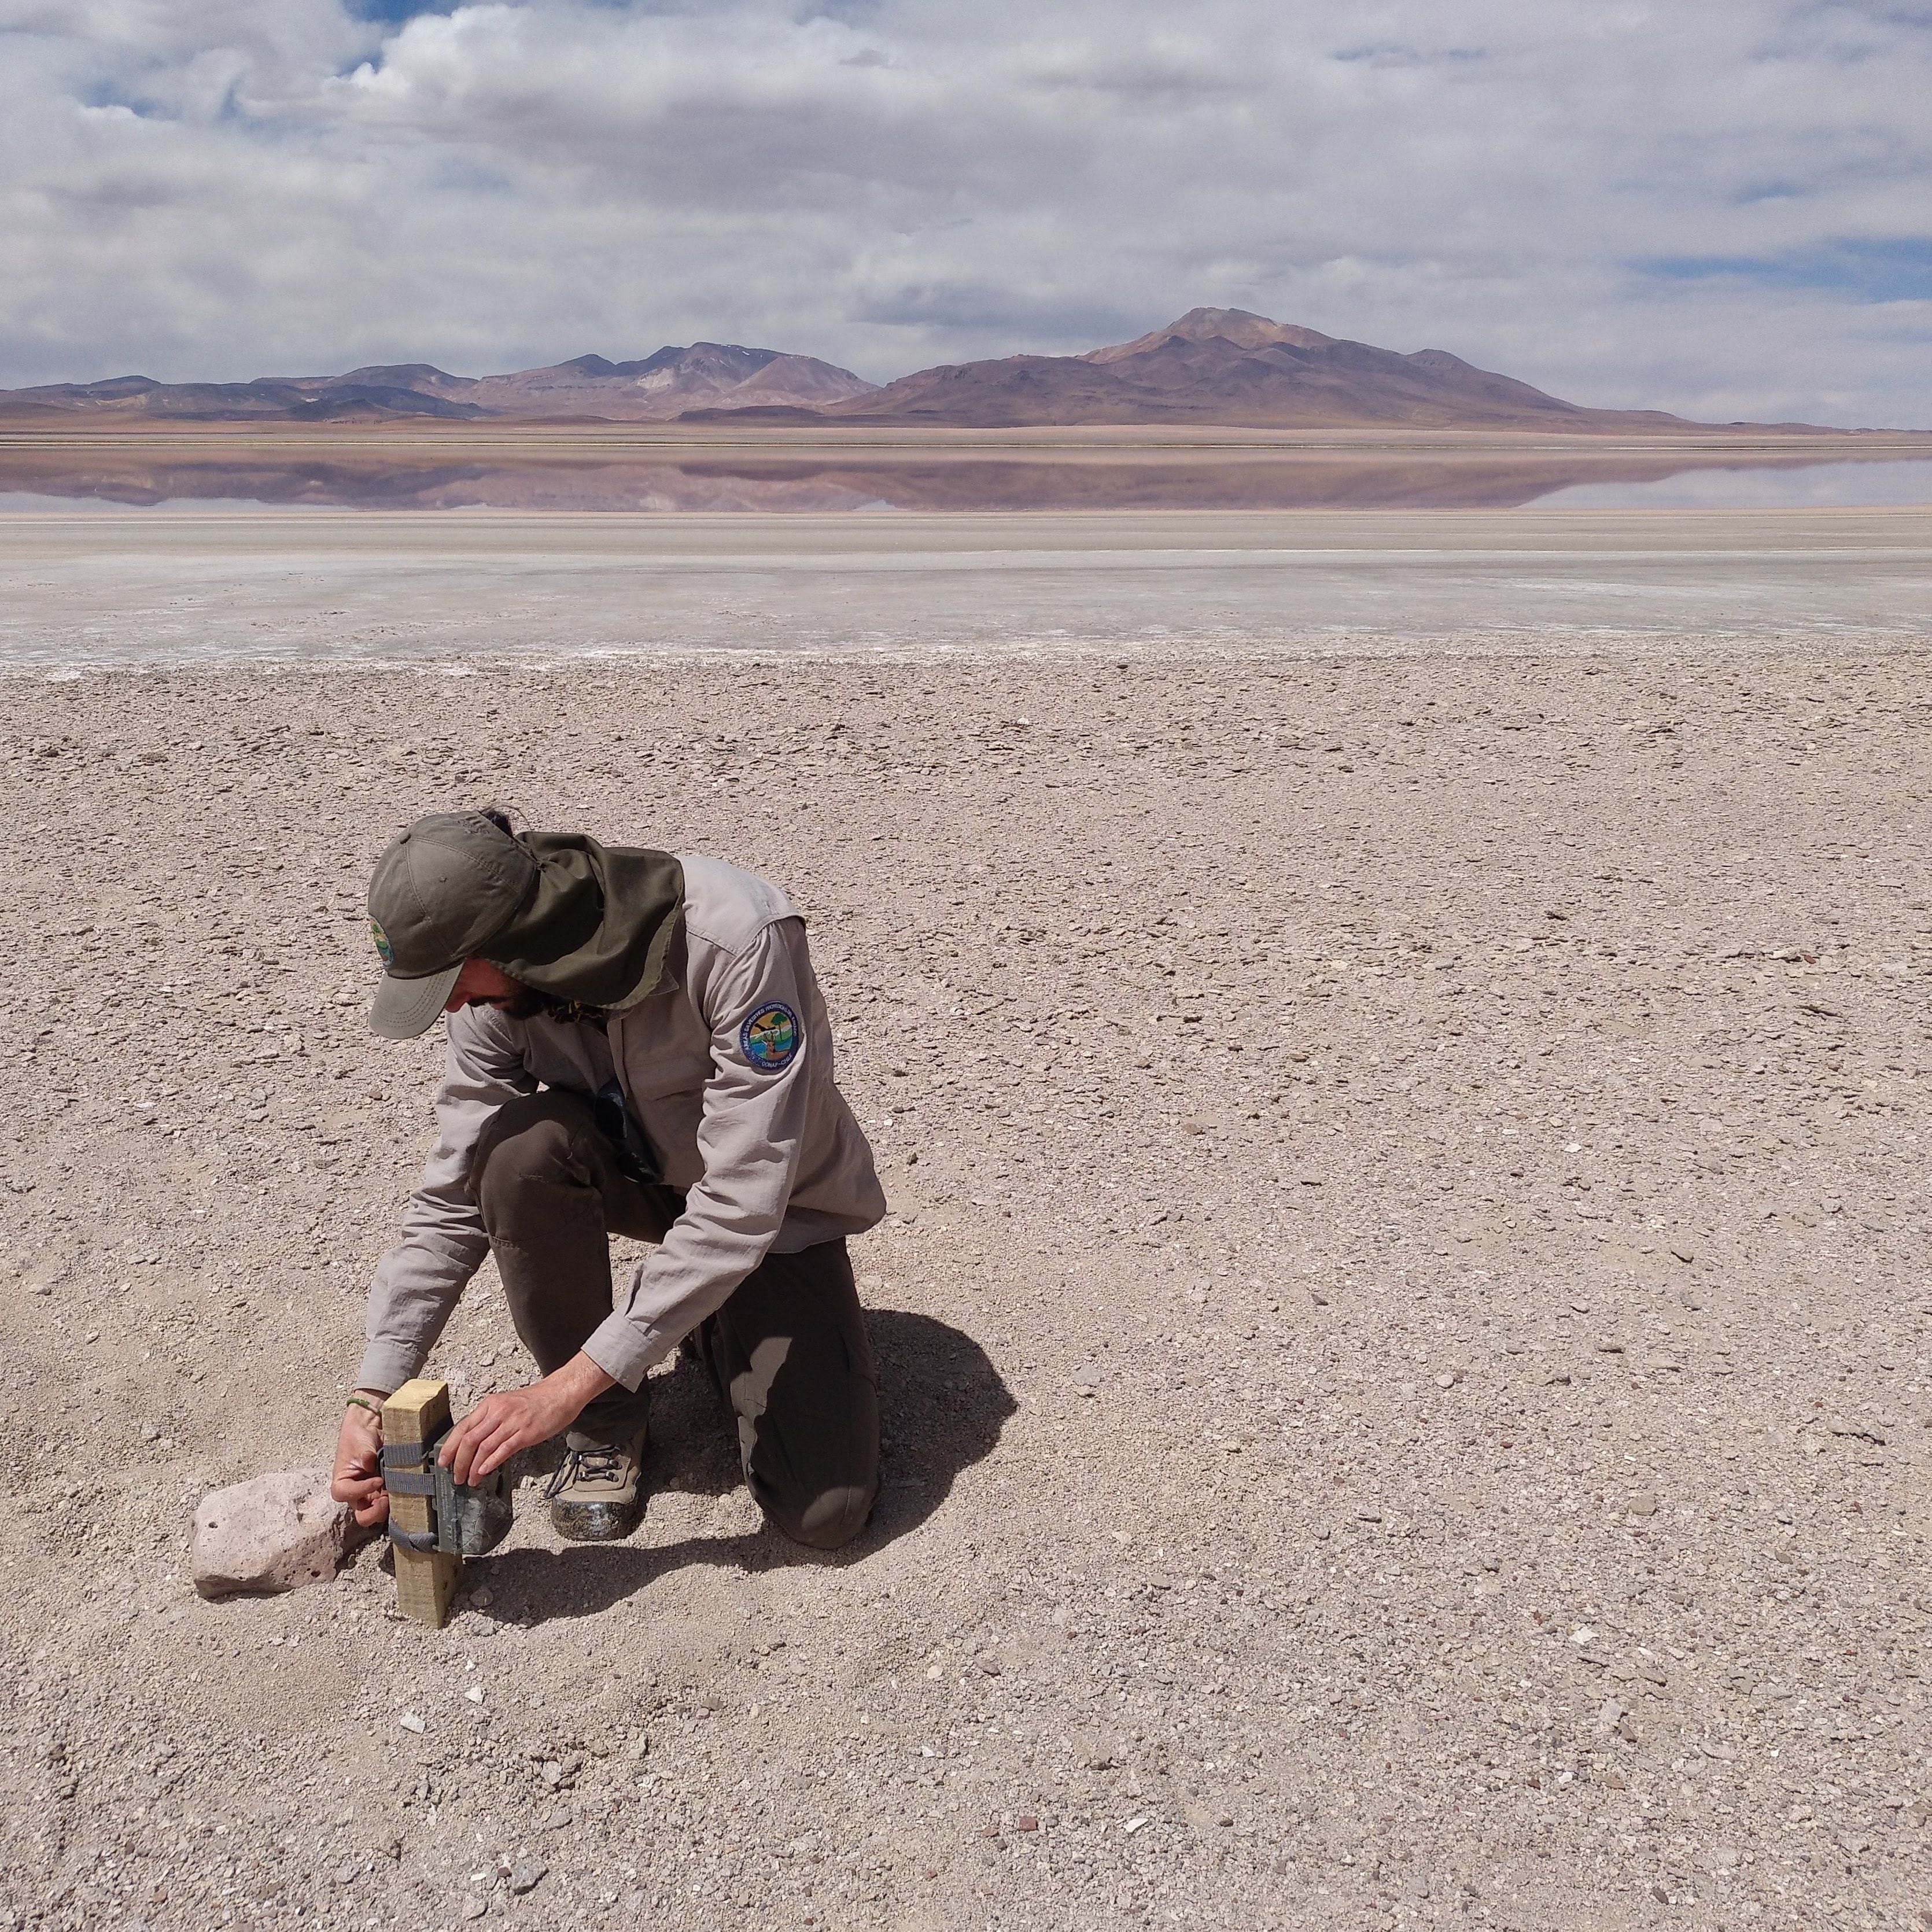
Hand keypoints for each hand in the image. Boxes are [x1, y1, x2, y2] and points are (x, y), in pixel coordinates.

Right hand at [330, 1394, 390, 1528]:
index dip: (361, 1490)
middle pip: (363, 1516)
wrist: (371, 1428)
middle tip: (387, 1498)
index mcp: (342, 1484)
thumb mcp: (359, 1444)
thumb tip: (370, 1463)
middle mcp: (357, 1494)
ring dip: (389, 1507)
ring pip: (379, 1513)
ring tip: (399, 1493)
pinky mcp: (386, 1490)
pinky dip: (400, 1499)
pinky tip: (407, 1489)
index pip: (345, 1495)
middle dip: (376, 1511)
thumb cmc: (359, 1437)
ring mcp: (372, 1494)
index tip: (377, 1479)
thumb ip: (364, 1456)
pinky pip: (393, 1501)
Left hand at [439, 1353, 615, 1483]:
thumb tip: (474, 1442)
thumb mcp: (507, 1405)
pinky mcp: (525, 1433)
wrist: (560, 1394)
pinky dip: (490, 1463)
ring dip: (472, 1467)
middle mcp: (498, 1412)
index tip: (443, 1461)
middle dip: (458, 1462)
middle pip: (469, 1440)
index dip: (450, 1447)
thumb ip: (491, 1420)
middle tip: (455, 1476)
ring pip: (483, 1447)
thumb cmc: (537, 1401)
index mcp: (490, 1404)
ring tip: (469, 1480)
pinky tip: (483, 1472)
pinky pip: (502, 1450)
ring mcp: (511, 1422)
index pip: (463, 1427)